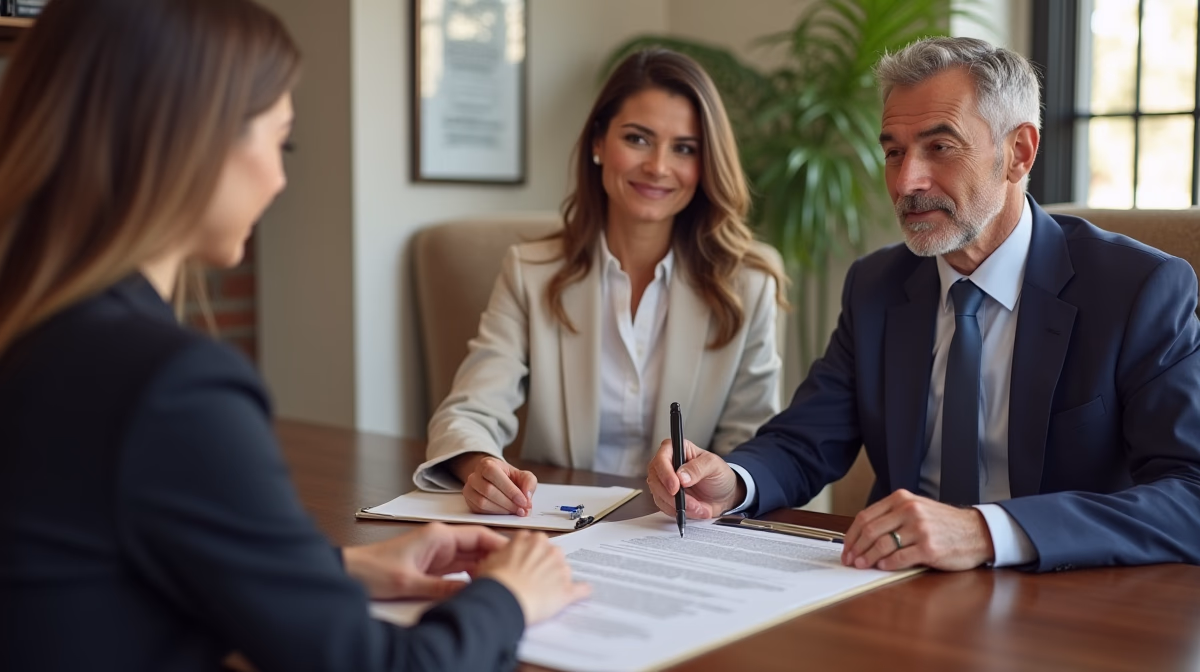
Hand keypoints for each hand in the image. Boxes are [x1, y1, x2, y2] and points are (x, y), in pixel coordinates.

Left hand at [343, 522, 509, 599]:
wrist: (351, 572)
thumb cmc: (373, 570)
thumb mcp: (410, 583)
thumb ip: (443, 587)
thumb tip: (471, 592)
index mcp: (438, 536)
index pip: (479, 535)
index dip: (501, 544)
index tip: (517, 555)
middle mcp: (440, 541)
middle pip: (479, 546)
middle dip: (497, 557)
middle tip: (515, 571)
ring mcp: (437, 553)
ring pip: (471, 557)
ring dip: (486, 567)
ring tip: (503, 579)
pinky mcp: (432, 565)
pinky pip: (460, 568)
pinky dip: (472, 575)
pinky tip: (480, 584)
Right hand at [450, 453, 537, 515]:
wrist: (496, 481)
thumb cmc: (510, 478)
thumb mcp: (523, 476)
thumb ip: (529, 482)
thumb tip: (527, 497)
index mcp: (487, 464)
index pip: (494, 475)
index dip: (510, 490)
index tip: (524, 501)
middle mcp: (474, 475)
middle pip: (488, 491)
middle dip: (508, 503)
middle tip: (521, 510)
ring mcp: (469, 489)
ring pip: (482, 502)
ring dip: (501, 510)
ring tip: (515, 512)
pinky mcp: (469, 501)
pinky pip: (479, 510)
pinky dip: (494, 514)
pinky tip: (505, 513)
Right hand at [477, 530, 589, 625]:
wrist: (503, 600)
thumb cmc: (495, 581)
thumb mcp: (491, 559)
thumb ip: (505, 553)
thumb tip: (504, 558)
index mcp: (533, 539)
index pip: (537, 543)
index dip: (530, 555)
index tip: (527, 563)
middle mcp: (550, 550)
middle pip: (553, 555)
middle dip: (546, 566)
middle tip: (533, 579)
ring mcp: (561, 570)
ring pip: (565, 571)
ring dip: (558, 580)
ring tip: (545, 593)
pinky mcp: (568, 590)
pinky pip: (582, 589)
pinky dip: (581, 592)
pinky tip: (580, 595)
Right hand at [645, 438, 744, 519]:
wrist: (724, 495)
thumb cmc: (719, 474)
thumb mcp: (714, 465)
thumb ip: (698, 468)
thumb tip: (681, 476)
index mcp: (677, 450)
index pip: (662, 458)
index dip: (665, 473)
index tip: (675, 486)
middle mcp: (667, 465)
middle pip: (655, 479)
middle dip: (672, 495)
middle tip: (690, 503)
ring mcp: (665, 483)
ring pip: (659, 495)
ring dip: (678, 506)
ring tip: (698, 507)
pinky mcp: (667, 498)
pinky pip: (665, 507)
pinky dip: (679, 512)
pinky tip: (695, 509)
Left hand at [841, 489, 994, 571]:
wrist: (977, 532)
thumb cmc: (944, 523)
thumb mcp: (917, 509)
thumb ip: (892, 516)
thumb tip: (863, 536)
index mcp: (901, 499)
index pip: (865, 516)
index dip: (851, 535)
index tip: (846, 547)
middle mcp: (909, 510)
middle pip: (870, 531)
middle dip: (856, 548)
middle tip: (849, 560)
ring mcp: (920, 529)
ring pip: (882, 545)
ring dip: (867, 558)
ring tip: (861, 565)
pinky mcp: (929, 548)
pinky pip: (900, 558)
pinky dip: (887, 564)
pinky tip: (882, 567)